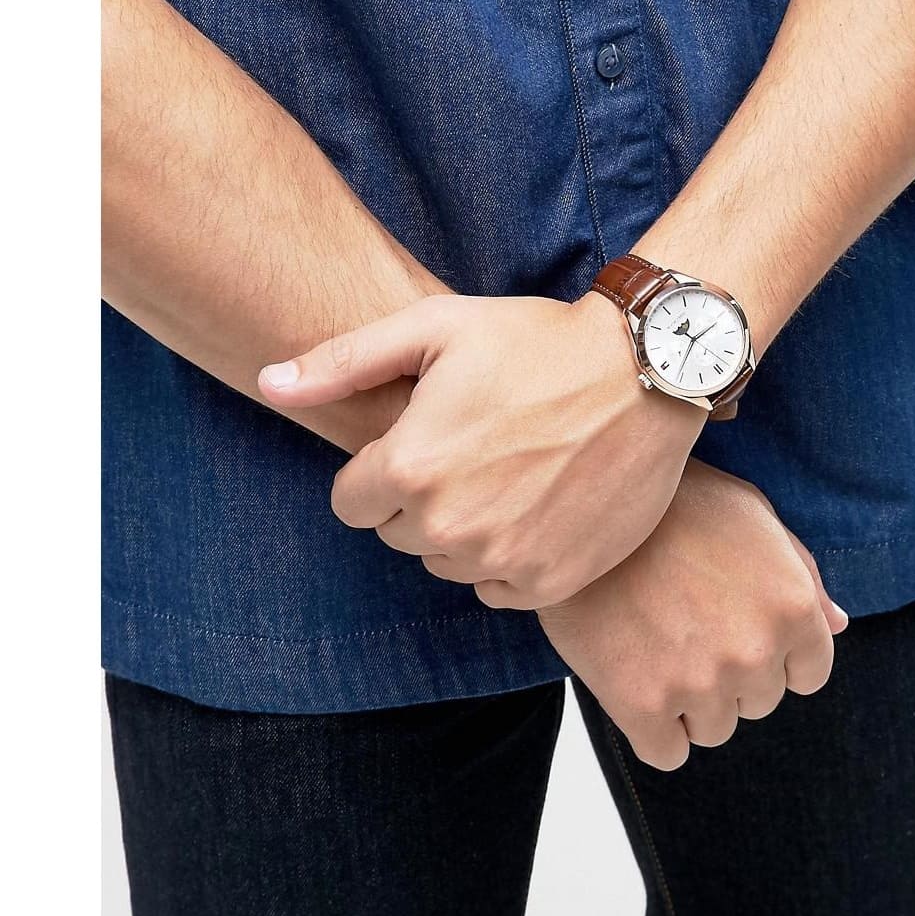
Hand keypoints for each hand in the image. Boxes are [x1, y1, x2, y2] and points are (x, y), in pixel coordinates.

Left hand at [259, 292, 705, 607]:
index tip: (422, 440)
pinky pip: (497, 587)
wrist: (646, 372)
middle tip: (475, 447)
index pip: (352, 503)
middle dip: (422, 497)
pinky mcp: (552, 581)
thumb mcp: (436, 328)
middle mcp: (451, 527)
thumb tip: (267, 384)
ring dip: (465, 528)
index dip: (382, 469)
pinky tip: (538, 506)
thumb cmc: (538, 342)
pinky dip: (507, 557)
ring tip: (511, 471)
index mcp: (411, 468)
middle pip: (399, 534)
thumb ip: (342, 362)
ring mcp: (505, 561)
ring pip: (448, 562)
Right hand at [536, 460, 848, 770]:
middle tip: (682, 624)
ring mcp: (700, 683)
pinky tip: (632, 678)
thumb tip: (837, 625)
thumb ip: (800, 571)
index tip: (730, 626)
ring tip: (653, 643)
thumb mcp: (750, 513)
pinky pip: (667, 752)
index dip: (770, 652)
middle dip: (727, 672)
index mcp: (792, 606)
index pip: (808, 674)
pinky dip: (651, 727)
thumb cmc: (670, 502)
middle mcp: (755, 651)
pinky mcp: (642, 706)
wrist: (580, 510)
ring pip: (713, 729)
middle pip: (758, 703)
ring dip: (688, 700)